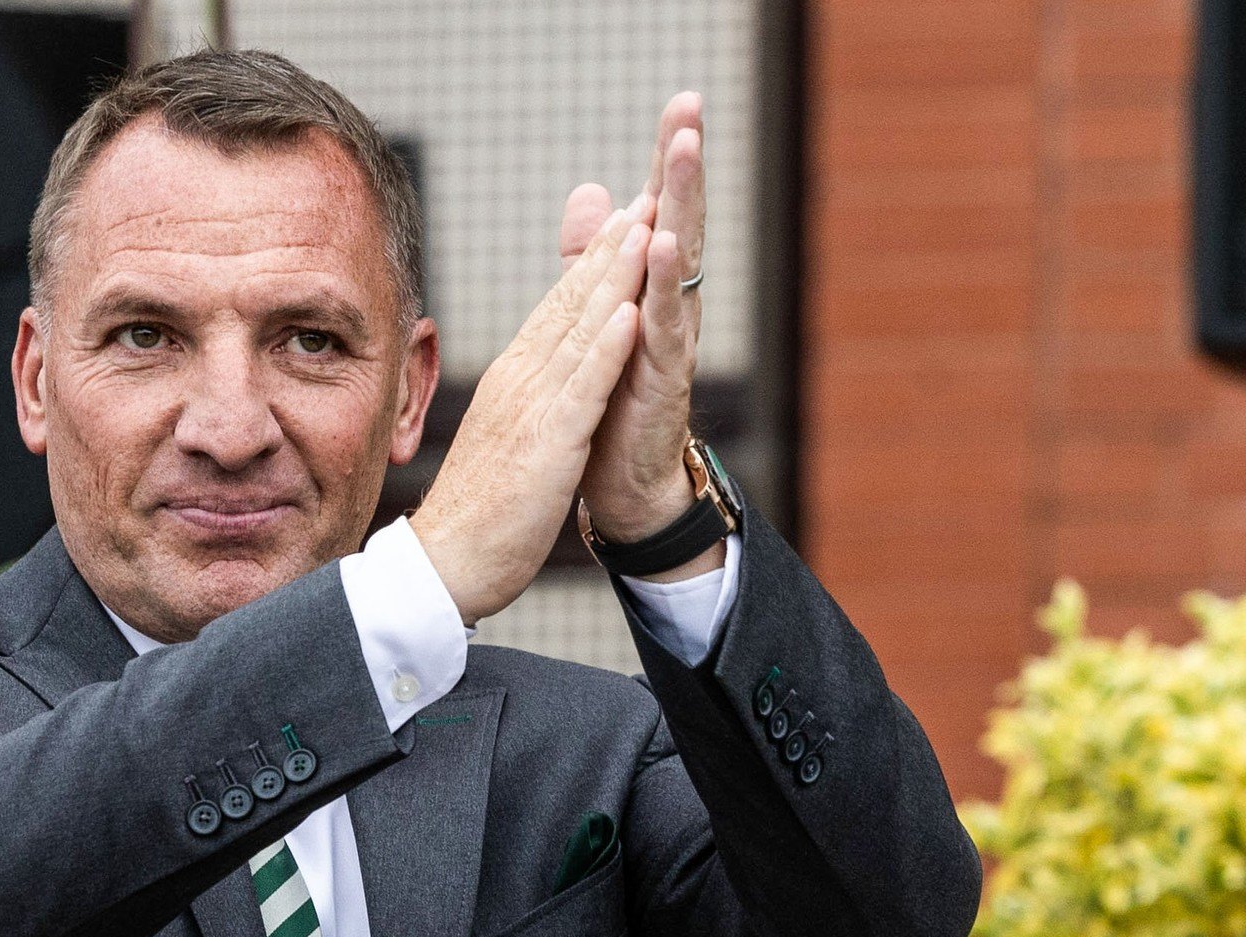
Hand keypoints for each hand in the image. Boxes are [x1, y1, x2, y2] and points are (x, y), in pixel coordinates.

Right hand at [409, 213, 650, 625]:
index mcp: (514, 379)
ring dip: (614, 275)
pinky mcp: (547, 445)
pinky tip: (630, 311)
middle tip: (647, 189)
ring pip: (579, 330)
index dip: (596, 258)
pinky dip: (607, 347)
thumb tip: (539, 369)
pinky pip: (582, 389)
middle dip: (612, 245)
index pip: (559, 307)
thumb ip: (527, 395)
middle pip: (571, 301)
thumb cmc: (478, 508)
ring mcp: (532, 409)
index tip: (629, 214)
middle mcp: (520, 380)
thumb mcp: (508, 436)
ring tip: (645, 223)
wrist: (446, 564)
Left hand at [562, 92, 721, 580]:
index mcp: (650, 291)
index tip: (680, 103)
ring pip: (678, 267)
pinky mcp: (662, 384)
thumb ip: (595, 256)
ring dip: (681, 209)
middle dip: (684, 169)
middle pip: (679, 225)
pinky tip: (661, 249)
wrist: (622, 483)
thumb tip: (596, 191)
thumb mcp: (599, 315)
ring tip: (681, 157)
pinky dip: (661, 289)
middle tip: (690, 111)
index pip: (661, 213)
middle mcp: (668, 309)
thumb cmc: (616, 398)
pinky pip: (662, 330)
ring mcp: (669, 345)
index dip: (668, 162)